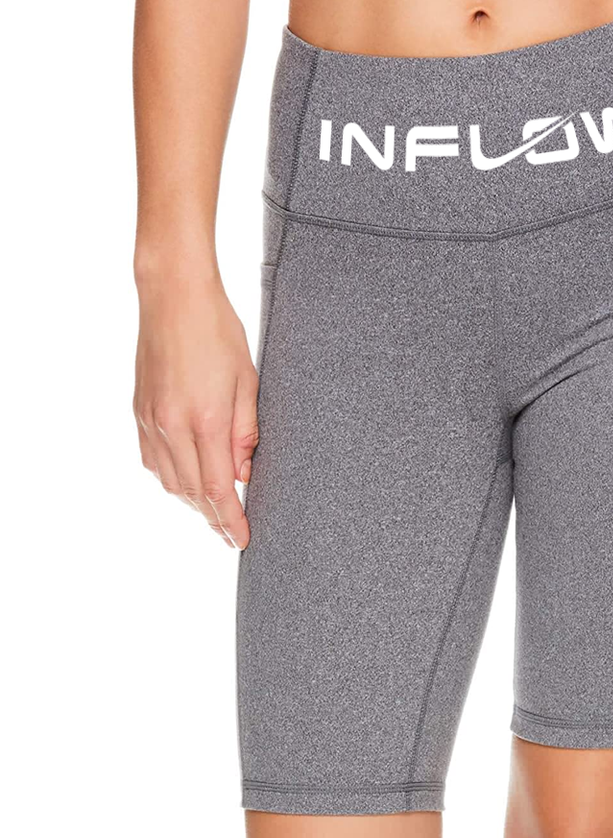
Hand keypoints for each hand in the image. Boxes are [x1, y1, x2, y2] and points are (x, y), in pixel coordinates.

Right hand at [133, 270, 258, 548]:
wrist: (173, 298)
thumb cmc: (219, 332)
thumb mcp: (247, 381)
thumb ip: (246, 430)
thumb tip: (244, 473)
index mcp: (204, 419)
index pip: (217, 488)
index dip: (230, 519)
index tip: (242, 539)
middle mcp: (171, 426)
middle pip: (191, 491)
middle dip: (213, 517)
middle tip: (233, 533)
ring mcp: (150, 420)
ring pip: (169, 480)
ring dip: (193, 501)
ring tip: (215, 511)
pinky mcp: (139, 412)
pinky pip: (152, 461)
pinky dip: (172, 479)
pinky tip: (187, 481)